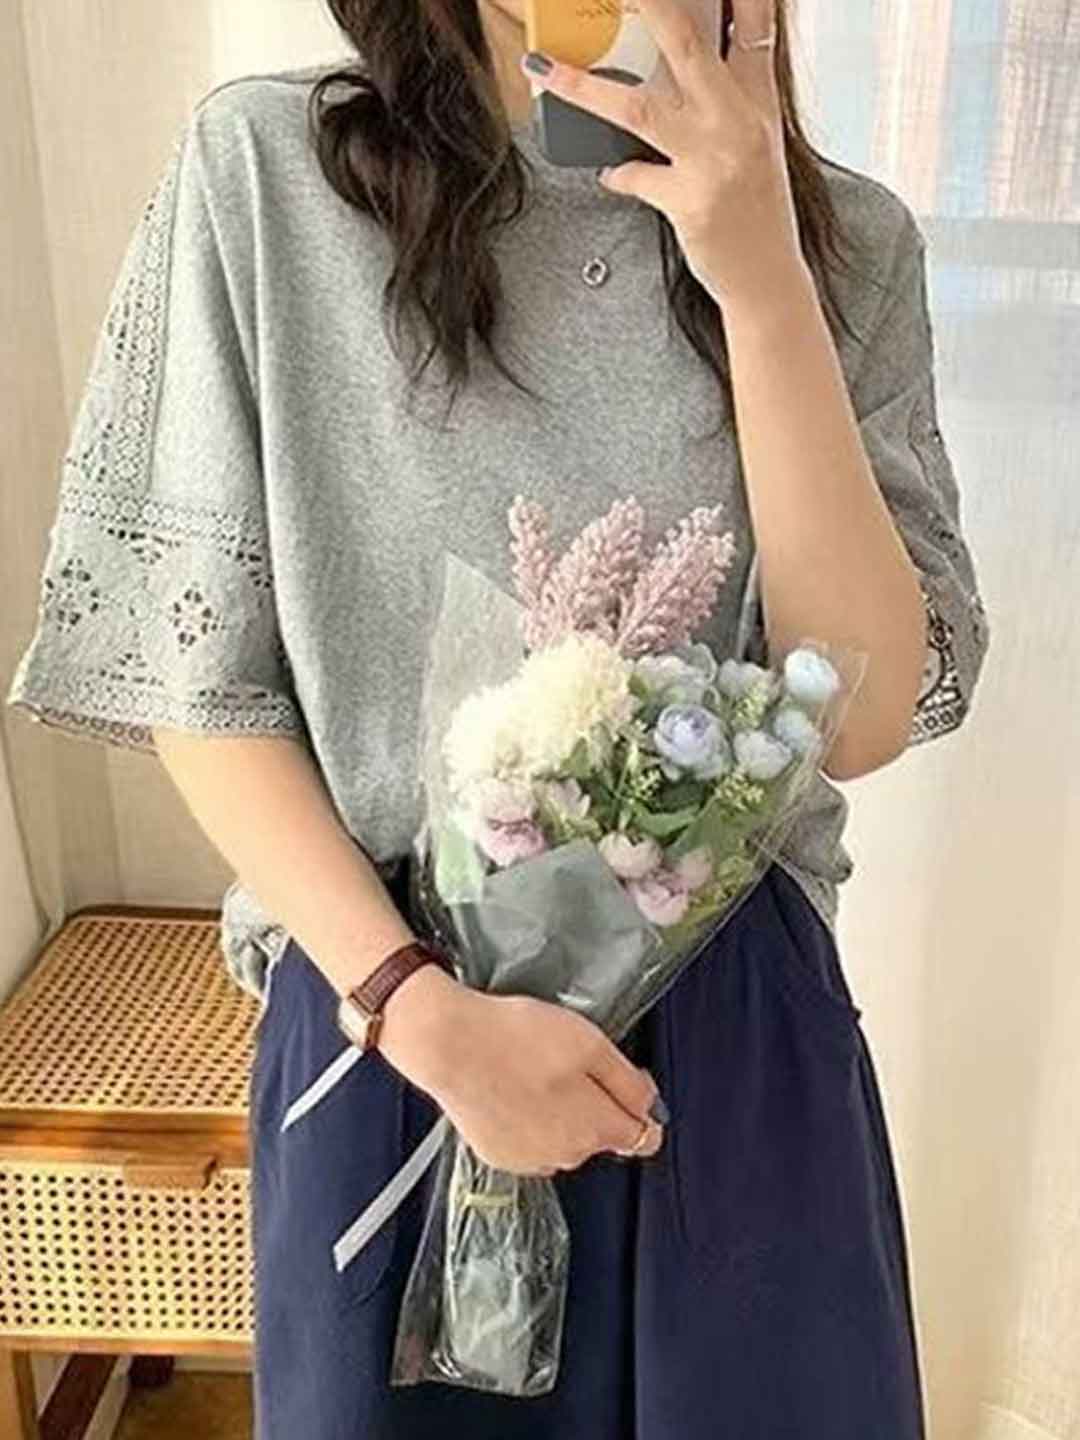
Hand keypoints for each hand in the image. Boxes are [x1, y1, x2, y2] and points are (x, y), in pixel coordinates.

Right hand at [383, 975, 666, 1174]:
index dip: (641, 1105)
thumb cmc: (517, 1038)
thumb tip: (650, 1110)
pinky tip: (512, 1087)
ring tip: (534, 1070)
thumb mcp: (591, 1044)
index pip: (644, 1137)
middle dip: (595, 1102)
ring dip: (561, 1112)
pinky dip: (528, 1118)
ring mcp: (529, 1159)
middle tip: (569, 1062)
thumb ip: (629, 1084)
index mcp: (595, 1129)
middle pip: (601, 1133)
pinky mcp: (498, 1154)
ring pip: (564, 1137)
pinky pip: (530, 1140)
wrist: (450, 1044)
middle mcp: (566, 1155)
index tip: (628, 1080)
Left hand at [520, 0, 808, 316]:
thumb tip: (668, 73)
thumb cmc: (756, 211)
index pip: (753, 26)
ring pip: (638, 109)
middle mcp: (737, 122)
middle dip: (652, 5)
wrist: (767, 277)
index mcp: (758, 102)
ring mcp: (713, 161)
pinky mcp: (690, 202)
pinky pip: (633, 176)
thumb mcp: (752, 143)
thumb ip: (720, 101)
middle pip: (687, 45)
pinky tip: (609, 172)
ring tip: (544, 69)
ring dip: (583, 87)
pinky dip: (616, 173)